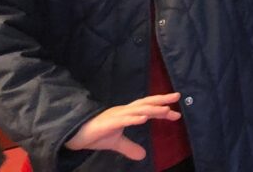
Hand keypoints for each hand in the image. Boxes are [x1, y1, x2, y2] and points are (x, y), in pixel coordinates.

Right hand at [65, 93, 181, 160]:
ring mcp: (116, 115)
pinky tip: (143, 118)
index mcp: (126, 114)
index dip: (161, 108)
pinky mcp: (108, 123)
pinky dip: (134, 118)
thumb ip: (130, 147)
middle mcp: (124, 111)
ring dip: (152, 109)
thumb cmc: (95, 134)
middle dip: (162, 100)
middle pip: (146, 103)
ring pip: (137, 109)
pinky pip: (123, 119)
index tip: (176, 112)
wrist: (74, 135)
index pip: (147, 108)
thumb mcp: (116, 143)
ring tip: (166, 110)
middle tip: (177, 96)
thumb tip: (143, 155)